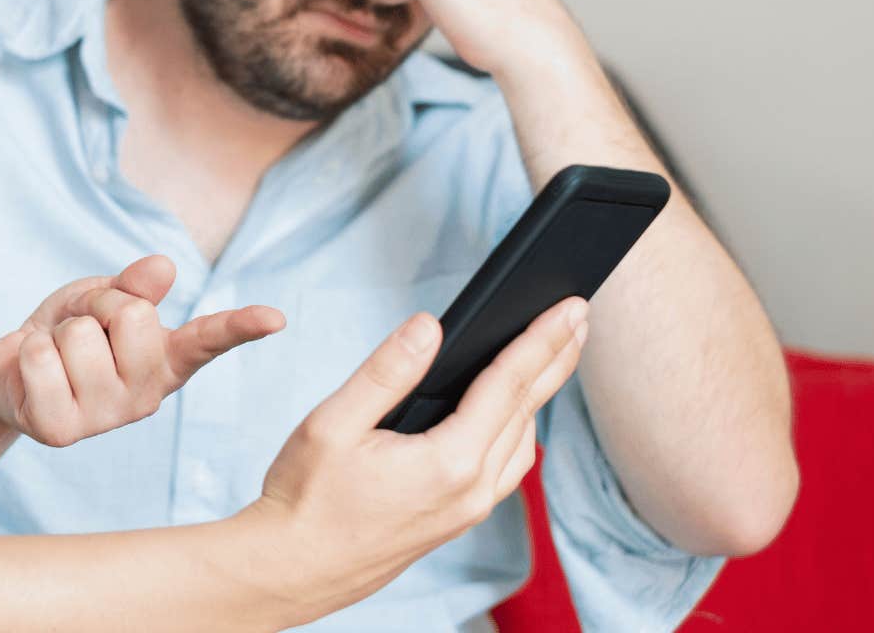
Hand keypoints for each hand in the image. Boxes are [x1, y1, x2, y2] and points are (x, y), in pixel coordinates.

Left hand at [0, 255, 285, 447]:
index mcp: (165, 360)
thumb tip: (163, 267)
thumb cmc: (65, 335)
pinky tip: (30, 371)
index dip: (242, 326)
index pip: (208, 339)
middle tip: (78, 330)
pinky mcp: (61, 431)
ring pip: (81, 334)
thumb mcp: (98, 299)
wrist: (8, 374)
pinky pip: (41, 357)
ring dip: (57, 331)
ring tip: (54, 354)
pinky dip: (25, 349)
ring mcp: (105, 418)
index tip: (276, 318)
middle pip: (132, 314)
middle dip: (95, 305)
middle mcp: (145, 395)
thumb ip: (130, 286)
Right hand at [240, 296, 588, 620]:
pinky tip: (512, 415)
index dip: (541, 338)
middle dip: (555, 358)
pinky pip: (505, 469)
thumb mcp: (334, 423)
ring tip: (554, 354)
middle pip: (526, 410)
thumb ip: (387, 371)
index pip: (508, 385)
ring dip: (540, 395)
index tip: (570, 305)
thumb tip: (430, 327)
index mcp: (448, 461)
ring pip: (522, 441)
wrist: (293, 569)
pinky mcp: (455, 521)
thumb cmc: (305, 497)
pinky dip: (518, 430)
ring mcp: (467, 511)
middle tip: (580, 315)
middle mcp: (471, 491)